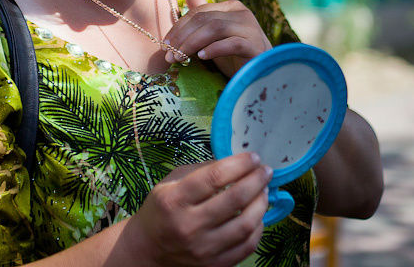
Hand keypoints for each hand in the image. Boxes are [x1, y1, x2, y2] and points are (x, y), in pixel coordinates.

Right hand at [127, 153, 271, 266]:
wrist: (148, 249)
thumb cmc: (162, 209)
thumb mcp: (172, 181)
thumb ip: (202, 169)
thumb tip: (237, 162)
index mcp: (174, 200)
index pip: (215, 177)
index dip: (240, 164)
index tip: (254, 157)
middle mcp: (188, 226)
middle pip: (234, 199)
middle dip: (256, 180)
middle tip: (265, 171)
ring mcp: (202, 249)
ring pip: (245, 224)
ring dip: (261, 203)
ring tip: (263, 191)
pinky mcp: (214, 266)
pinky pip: (247, 247)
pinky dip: (258, 228)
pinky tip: (257, 215)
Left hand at [164, 0, 271, 77]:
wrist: (261, 74)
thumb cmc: (235, 55)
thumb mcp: (214, 34)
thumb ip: (202, 13)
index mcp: (231, 7)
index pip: (198, 11)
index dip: (178, 27)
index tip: (164, 44)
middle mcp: (241, 13)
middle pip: (204, 19)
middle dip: (182, 37)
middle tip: (168, 55)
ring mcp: (250, 28)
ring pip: (215, 28)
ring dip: (192, 43)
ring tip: (178, 58)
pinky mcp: (256, 45)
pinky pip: (232, 43)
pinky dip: (214, 49)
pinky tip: (201, 57)